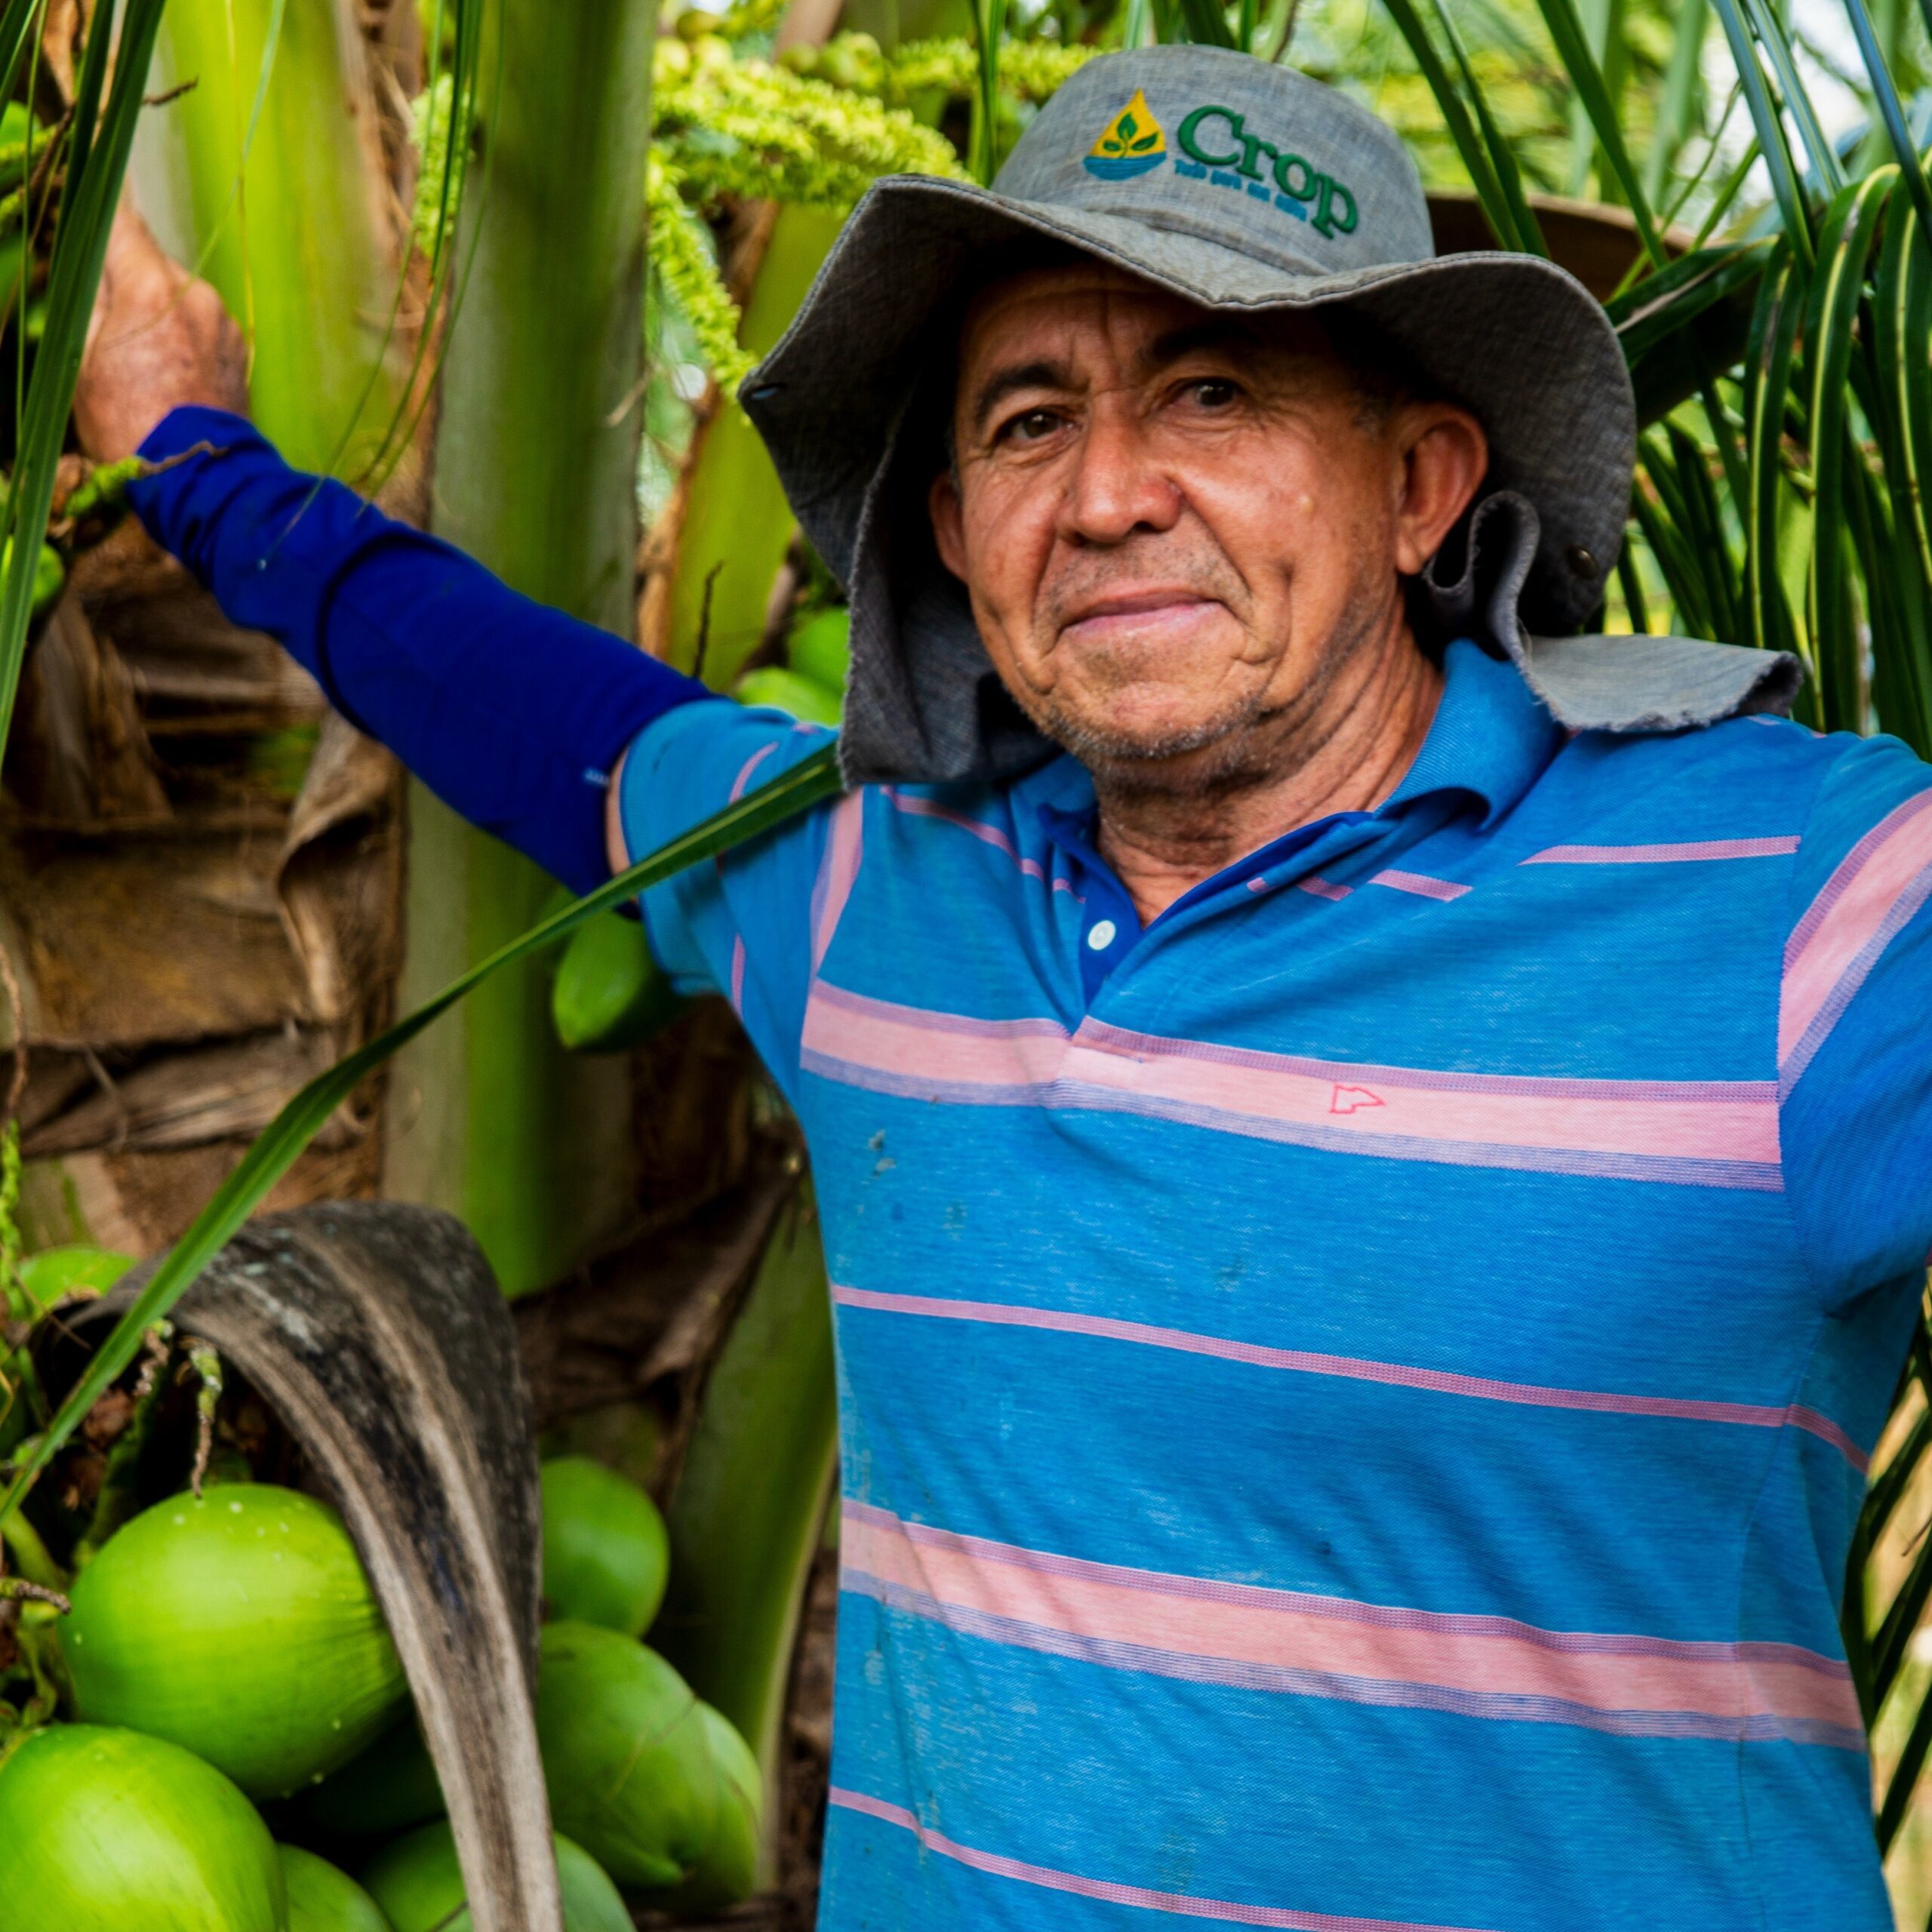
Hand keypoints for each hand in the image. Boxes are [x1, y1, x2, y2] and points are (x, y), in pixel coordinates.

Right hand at [73, 202, 247, 461]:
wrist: (199, 480)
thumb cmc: (128, 422)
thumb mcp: (83, 358)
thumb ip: (89, 300)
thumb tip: (92, 264)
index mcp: (152, 286)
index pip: (122, 222)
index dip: (101, 211)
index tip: (87, 195)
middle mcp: (196, 293)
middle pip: (150, 261)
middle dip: (126, 278)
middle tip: (106, 316)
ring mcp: (224, 323)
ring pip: (177, 295)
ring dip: (157, 310)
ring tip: (140, 357)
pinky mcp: (239, 351)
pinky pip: (201, 326)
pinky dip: (182, 335)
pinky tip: (169, 371)